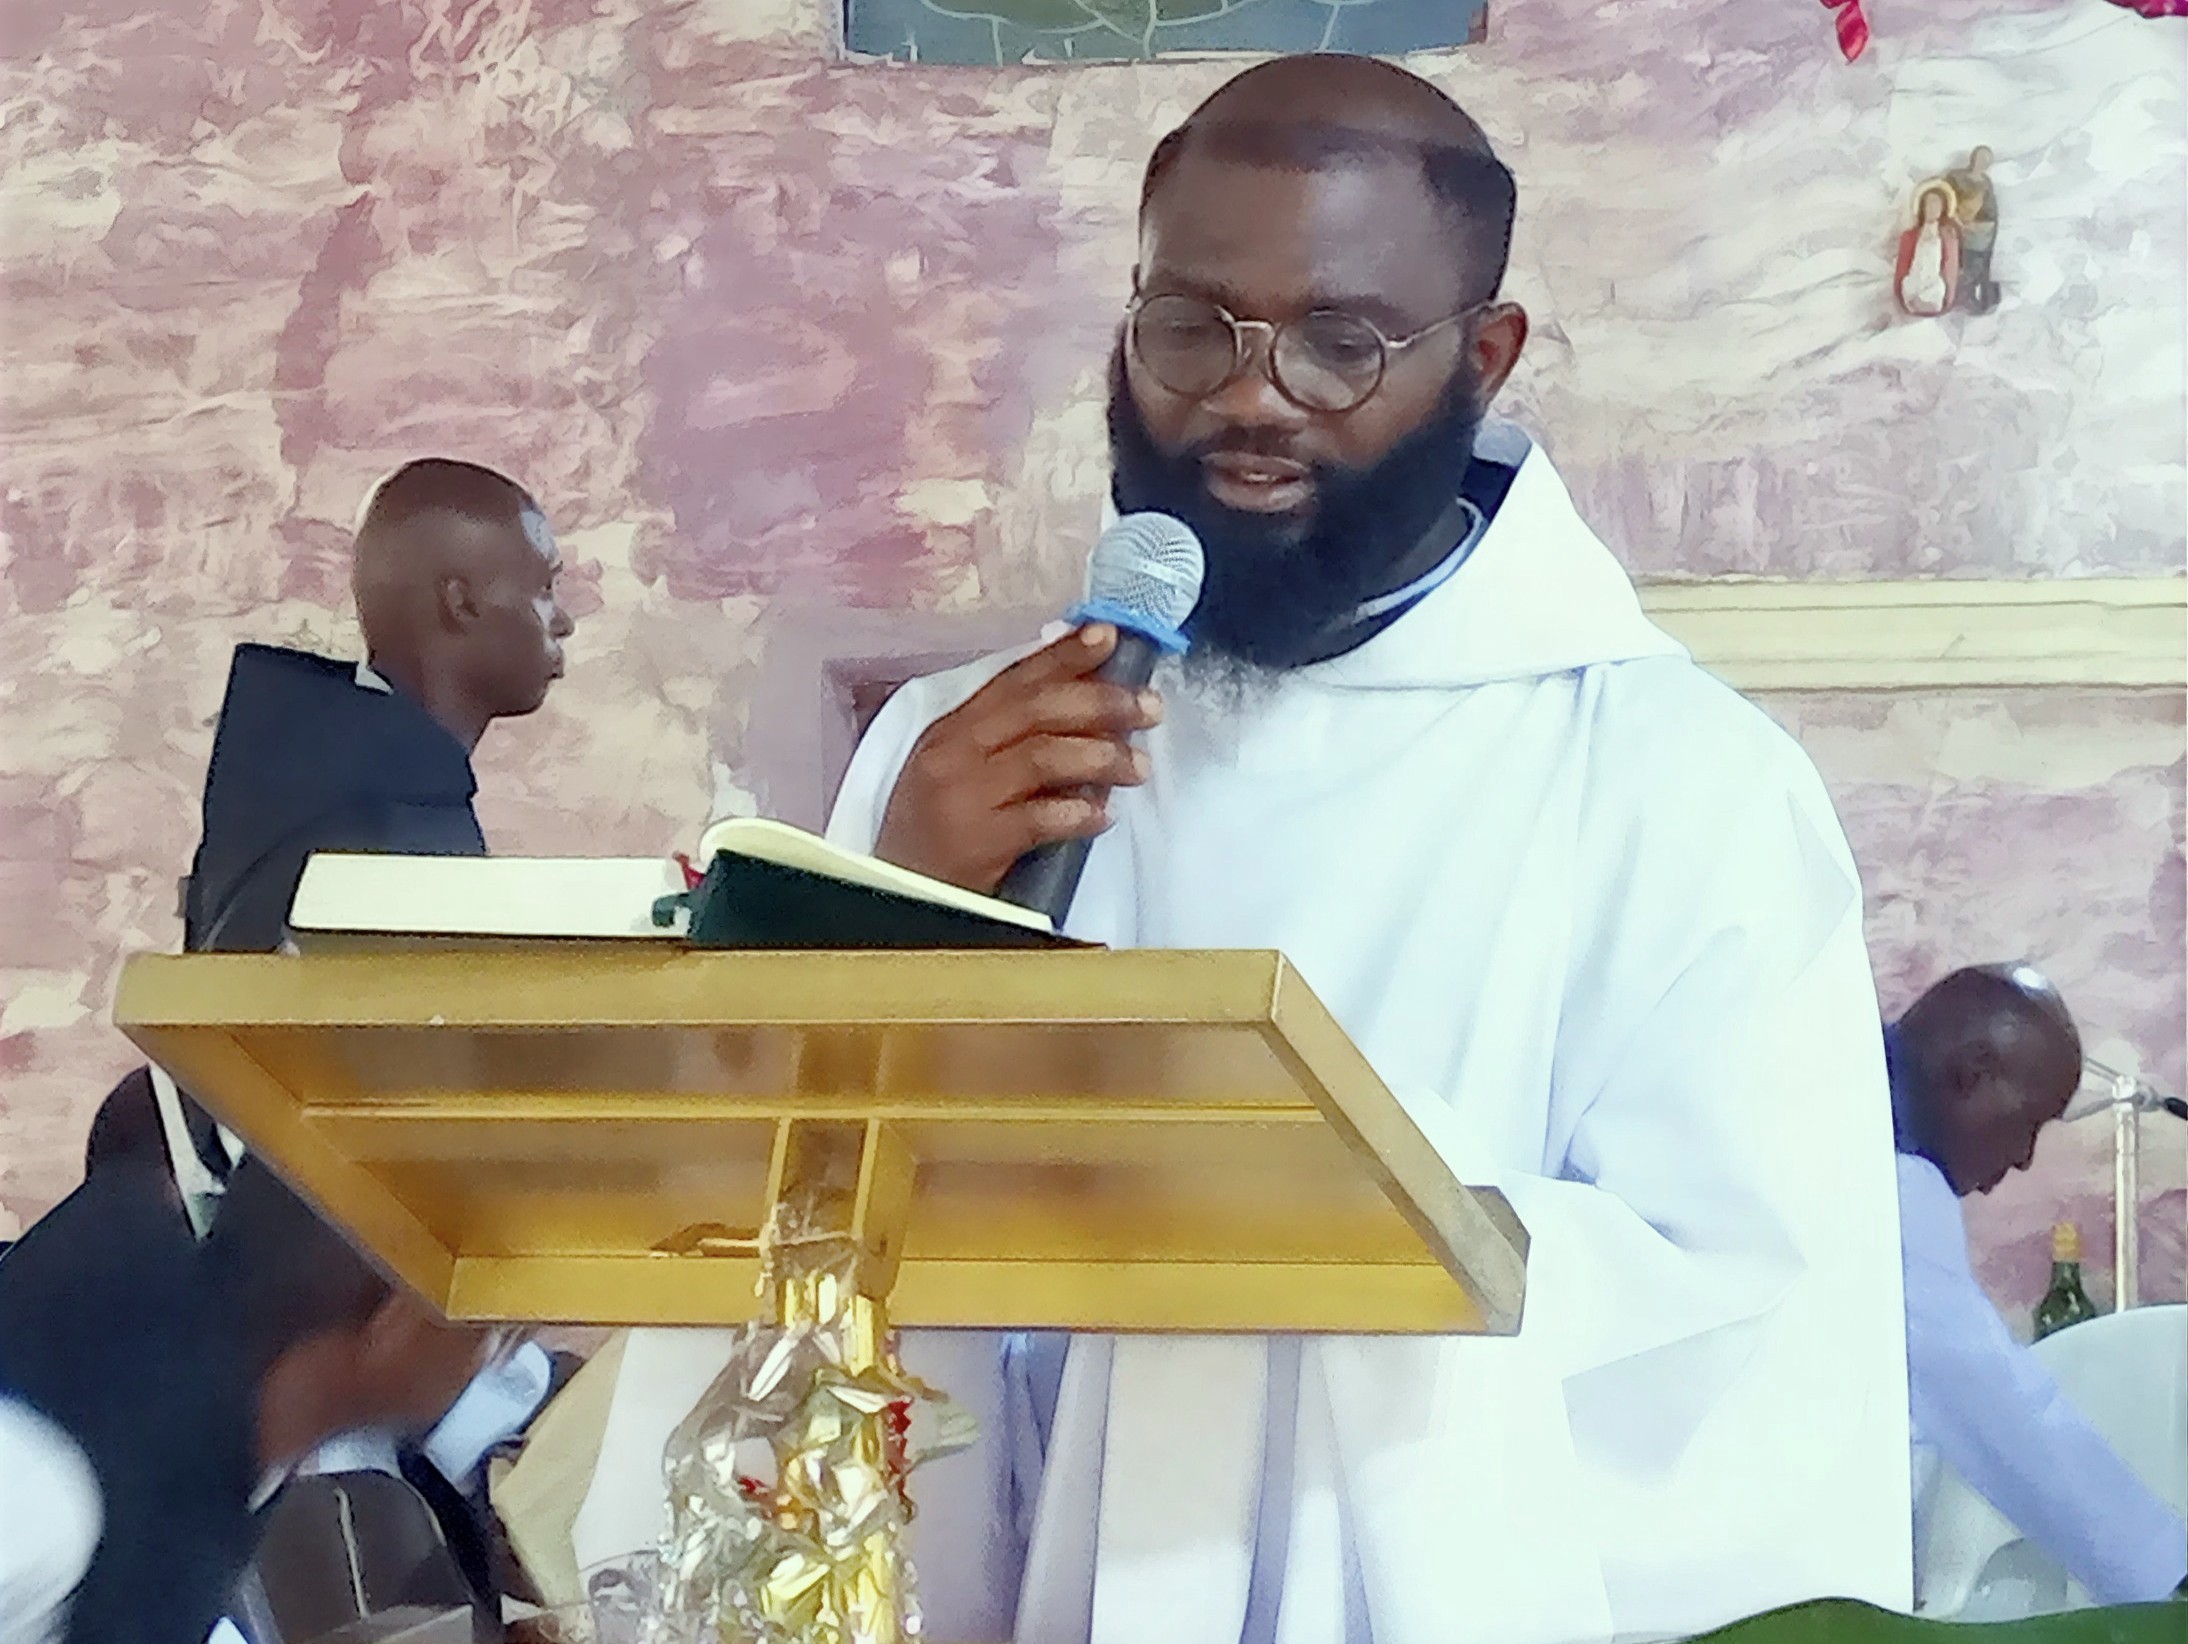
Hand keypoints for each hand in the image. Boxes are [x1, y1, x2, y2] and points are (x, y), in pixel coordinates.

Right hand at [874, 625, 1161, 892]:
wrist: (896, 897)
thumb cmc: (934, 833)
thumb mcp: (958, 772)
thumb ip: (1006, 738)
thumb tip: (1084, 710)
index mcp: (951, 729)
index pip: (1014, 680)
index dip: (1064, 655)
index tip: (1109, 637)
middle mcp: (954, 752)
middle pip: (1037, 709)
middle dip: (1102, 702)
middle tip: (1149, 708)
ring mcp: (963, 796)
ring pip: (1044, 757)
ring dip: (1102, 756)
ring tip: (1139, 767)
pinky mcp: (977, 842)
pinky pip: (1039, 819)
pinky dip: (1078, 813)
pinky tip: (1104, 816)